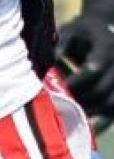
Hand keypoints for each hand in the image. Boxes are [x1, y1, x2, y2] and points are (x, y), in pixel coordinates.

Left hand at [57, 9, 113, 123]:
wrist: (107, 29)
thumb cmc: (84, 32)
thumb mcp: (71, 31)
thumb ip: (61, 46)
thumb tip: (50, 66)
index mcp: (107, 48)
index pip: (93, 70)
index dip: (74, 82)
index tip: (55, 90)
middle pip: (102, 90)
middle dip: (79, 101)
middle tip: (59, 109)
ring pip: (111, 105)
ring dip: (91, 115)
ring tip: (70, 121)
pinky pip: (113, 112)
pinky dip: (101, 122)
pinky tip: (86, 128)